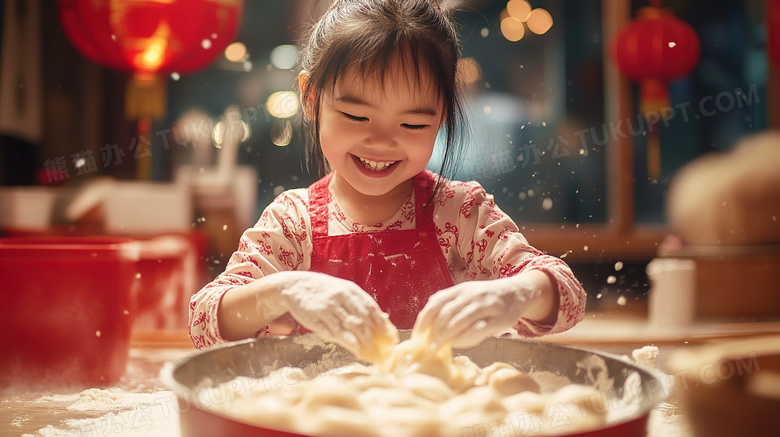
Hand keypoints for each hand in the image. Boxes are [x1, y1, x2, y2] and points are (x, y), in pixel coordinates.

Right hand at [279, 272, 397, 362]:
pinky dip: (345, 342)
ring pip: (348, 328)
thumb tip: (384, 320)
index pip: (371, 308)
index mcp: (350, 290)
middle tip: (380, 351)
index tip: (391, 338)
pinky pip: (332, 332)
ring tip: (369, 353)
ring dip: (361, 343)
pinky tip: (353, 349)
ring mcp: (326, 308)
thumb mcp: (344, 291)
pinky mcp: (314, 318)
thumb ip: (362, 305)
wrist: (296, 285)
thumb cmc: (325, 291)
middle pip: (361, 320)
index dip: (382, 325)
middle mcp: (340, 297)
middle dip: (373, 338)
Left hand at [414, 274, 550, 348]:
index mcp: (461, 289)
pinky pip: (479, 329)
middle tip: (426, 346)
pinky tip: (458, 345)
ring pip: (461, 321)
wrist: (517, 293)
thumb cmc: (487, 297)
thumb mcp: (466, 293)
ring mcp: (486, 306)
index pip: (437, 302)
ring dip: (446, 336)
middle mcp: (472, 295)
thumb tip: (426, 316)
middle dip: (434, 332)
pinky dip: (465, 338)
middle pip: (447, 313)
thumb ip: (448, 302)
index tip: (417, 335)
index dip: (424, 319)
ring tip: (436, 348)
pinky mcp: (499, 319)